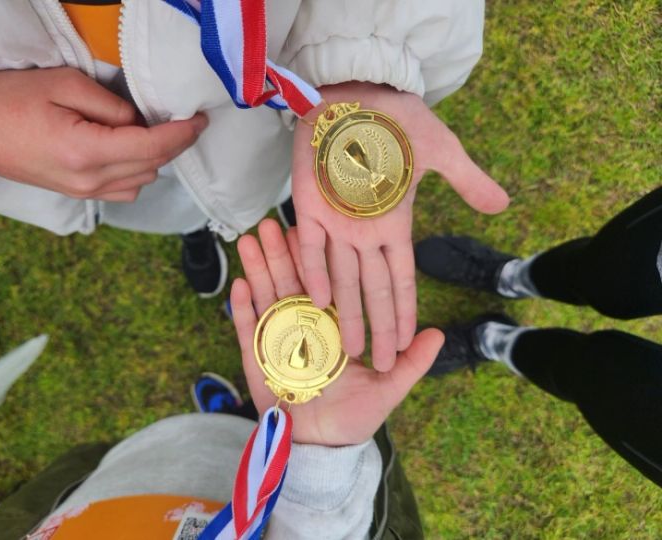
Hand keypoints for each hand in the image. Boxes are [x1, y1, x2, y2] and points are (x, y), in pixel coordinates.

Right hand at [0, 67, 207, 201]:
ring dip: (157, 158)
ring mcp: (86, 193)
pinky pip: (125, 190)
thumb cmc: (11, 101)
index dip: (183, 134)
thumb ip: (112, 105)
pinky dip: (139, 172)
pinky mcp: (80, 195)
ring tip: (158, 132)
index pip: (152, 147)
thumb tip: (140, 121)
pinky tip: (134, 152)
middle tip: (188, 121)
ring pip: (143, 181)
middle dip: (176, 144)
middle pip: (153, 166)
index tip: (201, 119)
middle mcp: (91, 180)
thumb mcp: (64, 85)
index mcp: (87, 152)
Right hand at [231, 219, 444, 445]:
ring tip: (249, 239)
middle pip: (289, 280)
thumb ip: (411, 363)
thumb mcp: (387, 389)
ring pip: (267, 297)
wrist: (322, 447)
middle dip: (278, 252)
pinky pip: (249, 329)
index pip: (323, 281)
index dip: (314, 255)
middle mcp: (303, 325)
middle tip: (270, 222)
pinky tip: (239, 283)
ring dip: (257, 268)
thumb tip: (440, 334)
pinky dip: (244, 307)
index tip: (308, 226)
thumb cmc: (354, 418)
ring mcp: (278, 339)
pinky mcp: (257, 357)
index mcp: (332, 324)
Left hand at [292, 82, 507, 370]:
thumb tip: (504, 204)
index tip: (409, 344)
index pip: (402, 279)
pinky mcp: (308, 207)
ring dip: (344, 313)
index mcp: (395, 225)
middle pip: (372, 290)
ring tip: (347, 349)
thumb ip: (468, 180)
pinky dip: (313, 271)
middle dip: (378, 327)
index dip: (405, 312)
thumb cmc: (398, 121)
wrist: (356, 93)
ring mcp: (335, 223)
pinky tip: (316, 302)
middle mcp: (364, 233)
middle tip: (380, 365)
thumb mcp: (441, 151)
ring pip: (340, 278)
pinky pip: (310, 247)